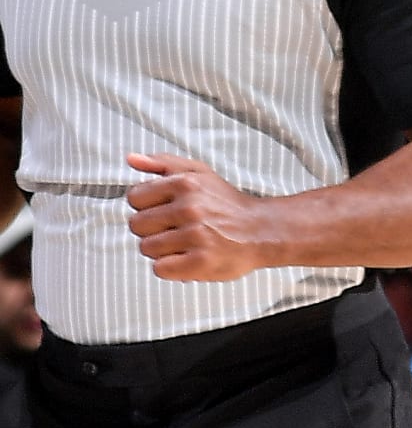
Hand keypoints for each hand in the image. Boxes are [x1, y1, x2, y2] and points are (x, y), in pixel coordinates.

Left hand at [125, 154, 274, 280]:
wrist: (262, 231)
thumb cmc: (227, 203)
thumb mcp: (198, 172)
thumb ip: (162, 163)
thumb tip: (131, 159)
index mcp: (184, 183)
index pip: (134, 198)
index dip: (146, 206)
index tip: (165, 211)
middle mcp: (190, 208)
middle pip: (136, 225)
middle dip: (152, 229)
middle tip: (175, 230)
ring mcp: (196, 236)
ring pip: (146, 248)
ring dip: (161, 250)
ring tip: (183, 245)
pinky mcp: (201, 262)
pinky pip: (160, 268)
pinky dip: (170, 268)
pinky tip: (186, 259)